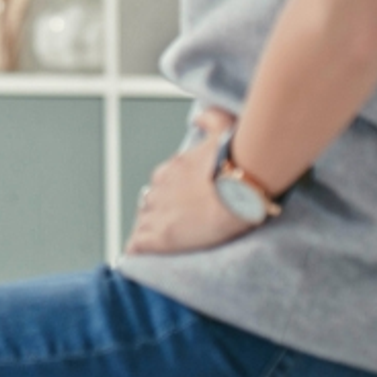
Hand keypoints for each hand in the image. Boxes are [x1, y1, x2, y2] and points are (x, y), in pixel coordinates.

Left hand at [125, 108, 254, 255]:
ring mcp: (156, 213)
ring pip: (143, 225)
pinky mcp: (159, 237)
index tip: (182, 204)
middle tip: (179, 227)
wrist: (241, 188)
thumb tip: (198, 116)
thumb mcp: (223, 130)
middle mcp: (159, 190)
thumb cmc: (236, 161)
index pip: (162, 185)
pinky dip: (136, 252)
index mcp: (171, 170)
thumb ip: (210, 120)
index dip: (171, 197)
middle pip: (151, 205)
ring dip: (150, 233)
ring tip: (162, 246)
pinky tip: (136, 259)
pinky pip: (137, 246)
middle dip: (161, 214)